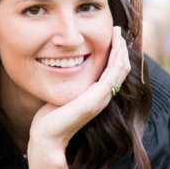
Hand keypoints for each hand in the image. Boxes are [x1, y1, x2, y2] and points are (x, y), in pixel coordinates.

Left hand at [28, 26, 130, 152]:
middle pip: (121, 69)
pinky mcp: (95, 99)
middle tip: (116, 30)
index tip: (112, 37)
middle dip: (121, 48)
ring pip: (120, 69)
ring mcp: (101, 99)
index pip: (114, 72)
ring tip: (117, 33)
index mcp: (97, 96)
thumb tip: (62, 70)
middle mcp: (102, 97)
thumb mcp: (63, 95)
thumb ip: (69, 84)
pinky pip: (112, 75)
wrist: (48, 138)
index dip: (116, 54)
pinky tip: (114, 46)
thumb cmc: (50, 119)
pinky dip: (116, 58)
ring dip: (121, 49)